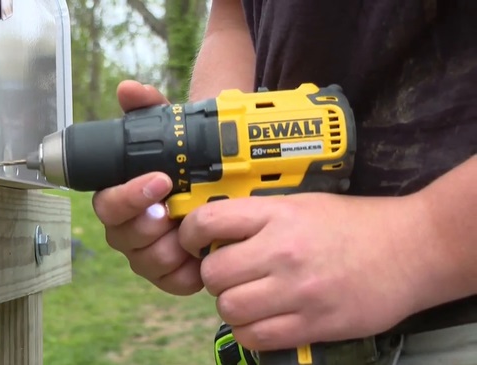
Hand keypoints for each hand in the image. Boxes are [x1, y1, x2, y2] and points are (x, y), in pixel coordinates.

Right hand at [92, 80, 203, 295]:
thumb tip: (128, 89)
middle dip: (146, 225)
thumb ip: (148, 108)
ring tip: (190, 230)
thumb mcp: (171, 128)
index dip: (128, 196)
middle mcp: (130, 227)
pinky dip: (188, 272)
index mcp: (121, 197)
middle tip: (171, 209)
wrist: (218, 177)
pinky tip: (202, 254)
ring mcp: (150, 253)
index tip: (160, 180)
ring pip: (146, 261)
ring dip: (168, 248)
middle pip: (123, 236)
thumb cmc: (184, 157)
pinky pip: (173, 282)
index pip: (108, 203)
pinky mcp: (173, 273)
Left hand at [178, 192, 436, 350]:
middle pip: (212, 273)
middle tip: (230, 274)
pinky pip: (256, 337)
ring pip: (229, 308)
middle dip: (214, 276)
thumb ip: (258, 217)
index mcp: (278, 216)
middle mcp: (283, 252)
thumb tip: (214, 230)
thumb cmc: (356, 224)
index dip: (190, 234)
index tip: (195, 242)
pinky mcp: (313, 324)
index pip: (207, 223)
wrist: (411, 249)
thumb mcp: (302, 204)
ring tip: (248, 297)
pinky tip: (263, 319)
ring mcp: (298, 291)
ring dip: (231, 305)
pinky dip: (250, 331)